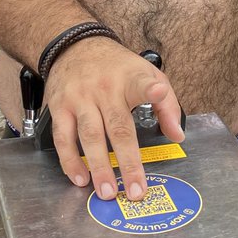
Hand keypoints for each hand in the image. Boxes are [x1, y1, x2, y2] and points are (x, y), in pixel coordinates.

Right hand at [44, 39, 184, 200]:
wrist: (75, 46)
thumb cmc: (117, 67)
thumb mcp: (148, 73)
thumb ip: (166, 104)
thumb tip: (177, 135)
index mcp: (130, 79)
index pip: (142, 83)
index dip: (152, 90)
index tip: (158, 92)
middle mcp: (104, 89)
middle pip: (117, 128)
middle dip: (127, 161)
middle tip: (135, 190)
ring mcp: (80, 98)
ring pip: (89, 136)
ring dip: (98, 166)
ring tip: (107, 191)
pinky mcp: (59, 106)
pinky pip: (63, 138)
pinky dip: (70, 161)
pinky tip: (80, 178)